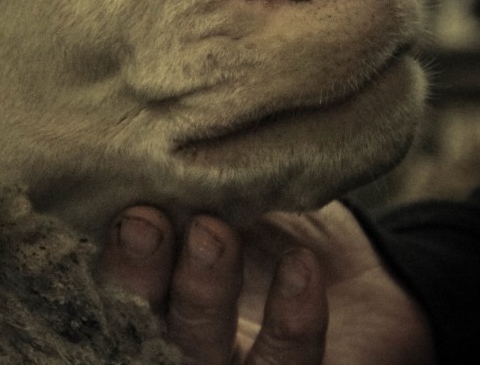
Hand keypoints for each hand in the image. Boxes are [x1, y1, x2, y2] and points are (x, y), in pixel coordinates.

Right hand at [98, 202, 435, 364]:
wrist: (367, 278)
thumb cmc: (279, 228)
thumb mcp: (236, 196)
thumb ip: (198, 185)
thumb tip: (157, 136)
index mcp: (156, 290)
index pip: (114, 281)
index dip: (112, 253)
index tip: (127, 204)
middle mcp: (181, 336)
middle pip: (140, 323)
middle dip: (136, 273)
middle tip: (146, 221)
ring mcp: (234, 364)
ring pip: (199, 352)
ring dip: (200, 291)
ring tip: (213, 232)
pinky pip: (285, 363)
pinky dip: (291, 318)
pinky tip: (300, 266)